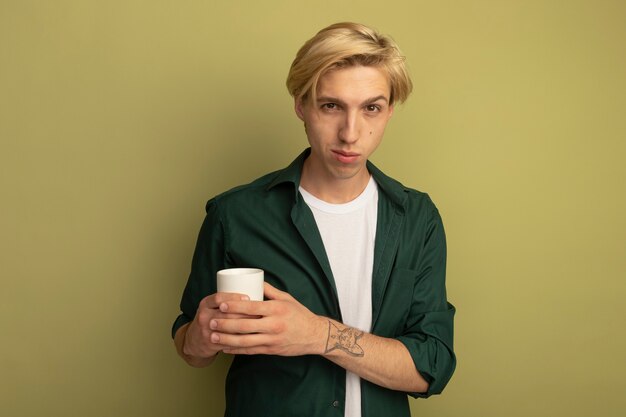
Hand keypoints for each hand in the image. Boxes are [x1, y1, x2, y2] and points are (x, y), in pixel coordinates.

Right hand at [182, 292, 252, 359]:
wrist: (194, 340)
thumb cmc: (209, 318)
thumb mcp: (211, 306)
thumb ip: (226, 300)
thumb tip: (253, 290)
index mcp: (205, 304)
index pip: (219, 298)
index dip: (234, 297)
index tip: (248, 298)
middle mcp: (203, 315)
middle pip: (226, 313)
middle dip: (244, 313)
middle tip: (259, 313)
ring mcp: (206, 330)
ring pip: (228, 328)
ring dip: (244, 327)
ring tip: (258, 324)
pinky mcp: (210, 343)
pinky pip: (228, 341)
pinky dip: (240, 339)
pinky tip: (251, 337)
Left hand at [209, 282, 326, 355]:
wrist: (314, 335)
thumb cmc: (299, 314)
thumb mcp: (287, 298)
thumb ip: (270, 290)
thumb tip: (255, 280)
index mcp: (276, 309)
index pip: (252, 307)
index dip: (235, 306)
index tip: (221, 305)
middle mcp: (274, 325)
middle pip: (245, 325)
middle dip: (225, 324)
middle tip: (211, 322)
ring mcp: (272, 339)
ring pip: (245, 341)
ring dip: (226, 340)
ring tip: (213, 337)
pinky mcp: (271, 350)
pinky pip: (251, 351)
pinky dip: (236, 350)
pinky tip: (225, 348)